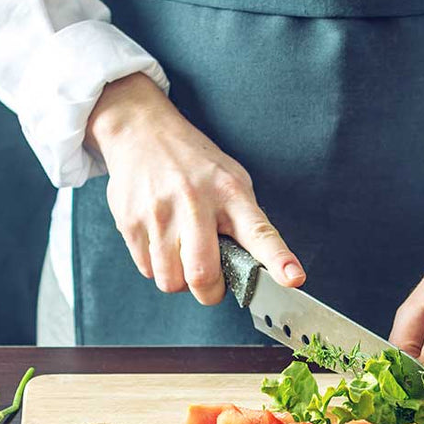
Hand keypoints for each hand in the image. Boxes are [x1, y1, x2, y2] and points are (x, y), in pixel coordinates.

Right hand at [85, 73, 304, 303]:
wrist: (141, 132)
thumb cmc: (194, 164)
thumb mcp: (231, 180)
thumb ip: (245, 222)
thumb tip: (258, 268)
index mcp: (230, 193)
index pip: (260, 232)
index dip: (279, 260)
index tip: (293, 279)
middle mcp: (195, 203)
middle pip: (203, 275)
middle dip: (210, 291)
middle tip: (212, 282)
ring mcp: (159, 213)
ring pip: (171, 281)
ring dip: (180, 280)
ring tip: (182, 255)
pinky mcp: (130, 222)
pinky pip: (147, 271)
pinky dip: (158, 267)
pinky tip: (162, 243)